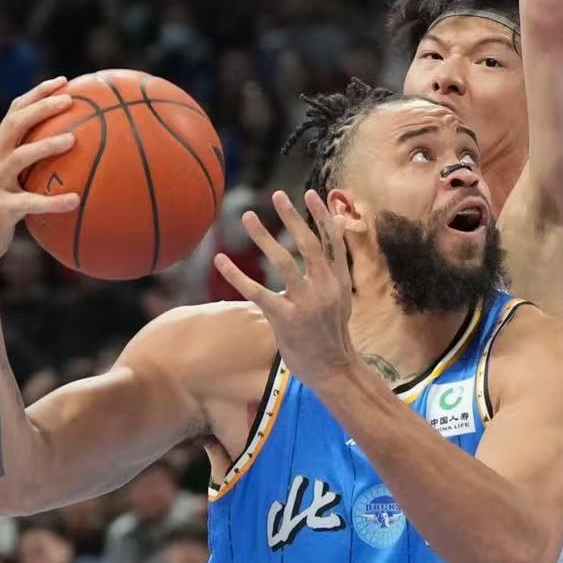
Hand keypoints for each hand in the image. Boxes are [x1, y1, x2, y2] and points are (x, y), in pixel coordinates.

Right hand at [0, 78, 80, 280]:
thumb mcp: (10, 182)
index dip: (37, 94)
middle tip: (70, 100)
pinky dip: (53, 202)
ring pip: (19, 156)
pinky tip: (76, 201)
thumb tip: (71, 151)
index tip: (63, 81)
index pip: (15, 111)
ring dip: (46, 146)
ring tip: (73, 140)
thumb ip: (31, 165)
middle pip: (15, 123)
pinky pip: (29, 203)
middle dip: (41, 108)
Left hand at [213, 189, 355, 388]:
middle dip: (292, 217)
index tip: (308, 194)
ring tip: (248, 217)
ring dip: (263, 236)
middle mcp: (325, 288)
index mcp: (339, 281)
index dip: (320, 216)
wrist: (333, 369)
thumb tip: (338, 232)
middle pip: (307, 245)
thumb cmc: (332, 332)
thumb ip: (337, 265)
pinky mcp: (285, 319)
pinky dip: (236, 275)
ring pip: (283, 262)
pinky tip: (220, 260)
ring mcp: (305, 304)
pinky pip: (257, 292)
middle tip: (276, 195)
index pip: (332, 241)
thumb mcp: (342, 297)